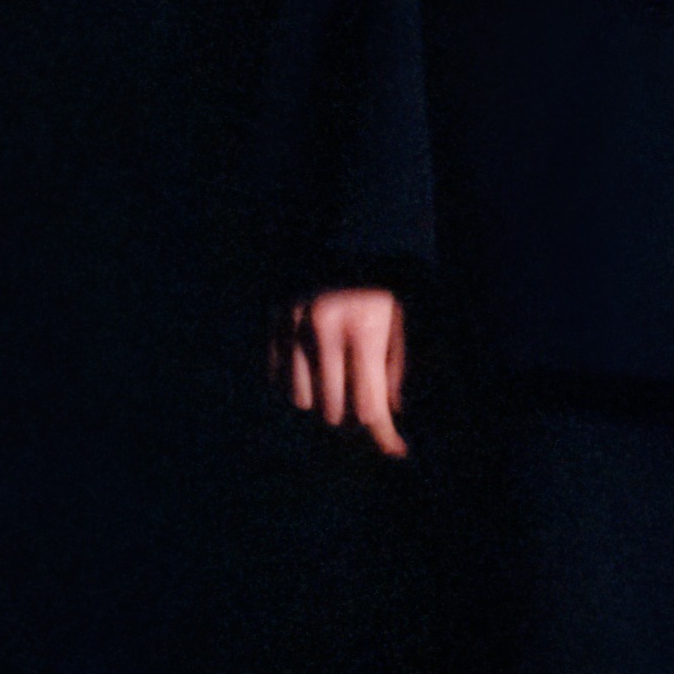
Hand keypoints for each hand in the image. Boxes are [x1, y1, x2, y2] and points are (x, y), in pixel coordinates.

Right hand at [283, 287, 407, 457]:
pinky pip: (275, 376)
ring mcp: (290, 324)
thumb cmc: (381, 275)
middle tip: (365, 406)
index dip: (385, 435)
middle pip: (332, 411)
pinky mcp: (269, 318)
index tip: (397, 450)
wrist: (342, 224)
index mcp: (363, 328)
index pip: (369, 406)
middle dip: (353, 414)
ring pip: (300, 399)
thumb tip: (392, 413)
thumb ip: (399, 365)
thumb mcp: (404, 315)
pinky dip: (294, 383)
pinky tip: (313, 369)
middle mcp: (322, 329)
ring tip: (338, 382)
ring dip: (321, 399)